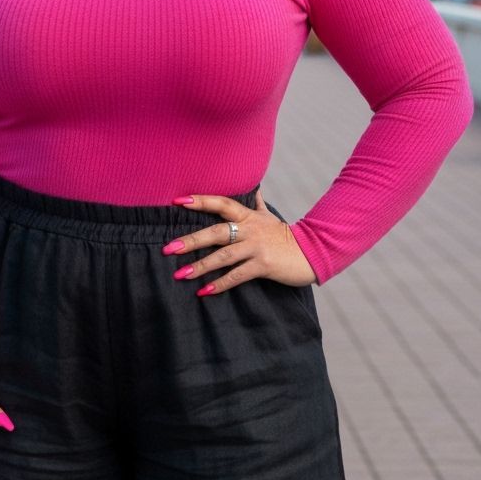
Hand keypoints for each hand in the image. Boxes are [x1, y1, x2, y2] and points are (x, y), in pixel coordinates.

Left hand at [164, 188, 316, 296]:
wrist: (312, 252)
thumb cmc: (286, 236)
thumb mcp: (270, 217)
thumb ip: (258, 204)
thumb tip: (255, 188)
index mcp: (248, 216)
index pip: (220, 203)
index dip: (200, 201)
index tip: (177, 201)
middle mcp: (249, 229)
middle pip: (215, 232)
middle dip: (190, 241)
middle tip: (168, 249)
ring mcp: (256, 247)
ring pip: (223, 256)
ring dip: (200, 266)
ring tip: (180, 274)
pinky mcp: (263, 265)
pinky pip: (237, 275)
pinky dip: (220, 284)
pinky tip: (204, 291)